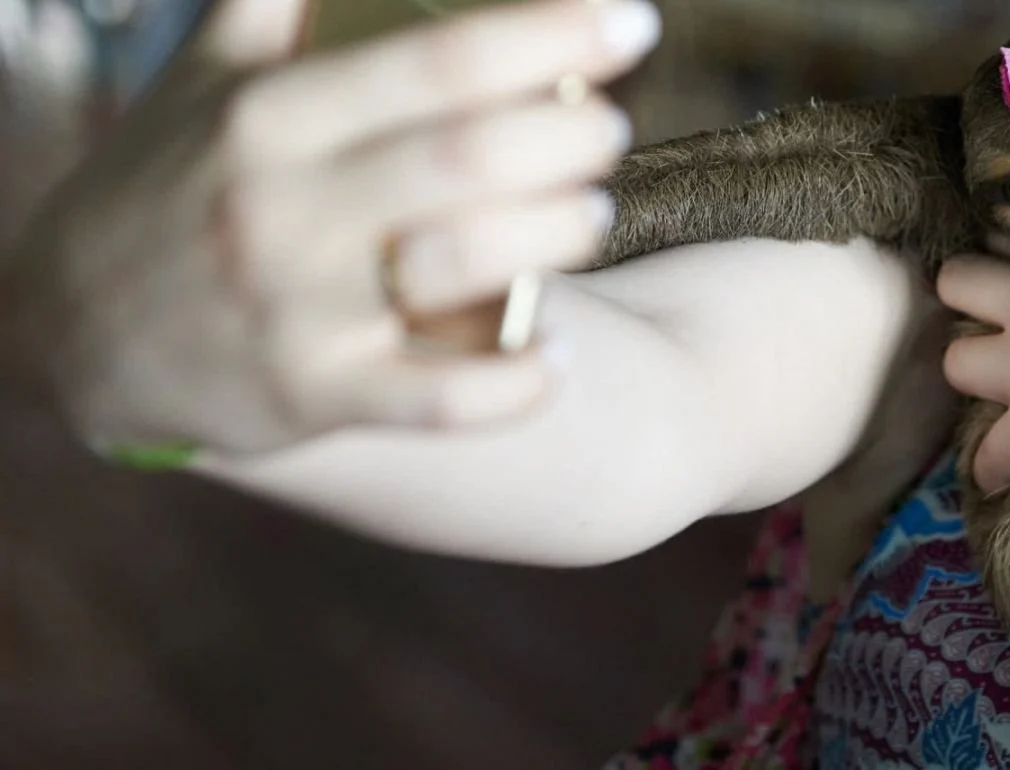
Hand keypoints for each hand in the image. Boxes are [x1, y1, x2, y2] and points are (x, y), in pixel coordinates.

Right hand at [0, 0, 658, 454]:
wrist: (70, 328)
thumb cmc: (171, 183)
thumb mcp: (207, 79)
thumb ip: (277, 1)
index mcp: (271, 118)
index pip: (436, 62)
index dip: (549, 33)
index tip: (631, 20)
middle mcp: (283, 209)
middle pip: (467, 161)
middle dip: (570, 136)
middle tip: (612, 126)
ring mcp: (299, 311)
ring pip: (461, 269)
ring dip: (555, 237)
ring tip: (594, 213)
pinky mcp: (313, 398)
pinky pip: (434, 401)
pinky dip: (512, 385)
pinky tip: (564, 357)